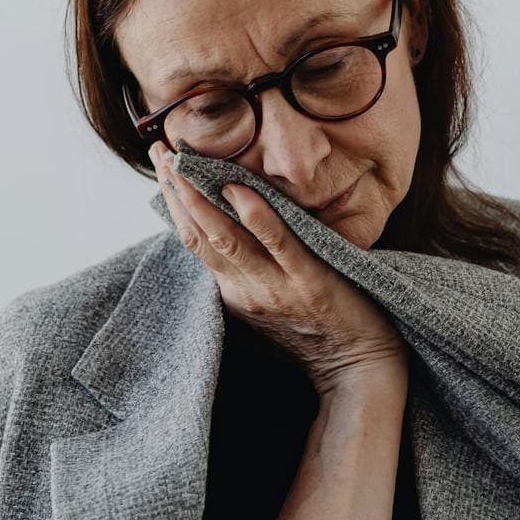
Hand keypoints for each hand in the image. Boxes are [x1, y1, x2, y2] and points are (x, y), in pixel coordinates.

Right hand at [152, 139, 405, 395]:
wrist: (358, 367)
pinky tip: (240, 190)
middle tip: (161, 152)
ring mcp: (275, 288)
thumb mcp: (269, 296)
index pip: (194, 239)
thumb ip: (246, 264)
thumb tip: (228, 222)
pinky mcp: (309, 284)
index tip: (162, 164)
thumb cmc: (318, 327)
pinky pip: (279, 246)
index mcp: (235, 290)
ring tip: (186, 163)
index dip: (174, 202)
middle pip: (201, 235)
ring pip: (227, 238)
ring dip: (202, 199)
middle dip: (177, 192)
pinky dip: (257, 217)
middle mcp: (246, 290)